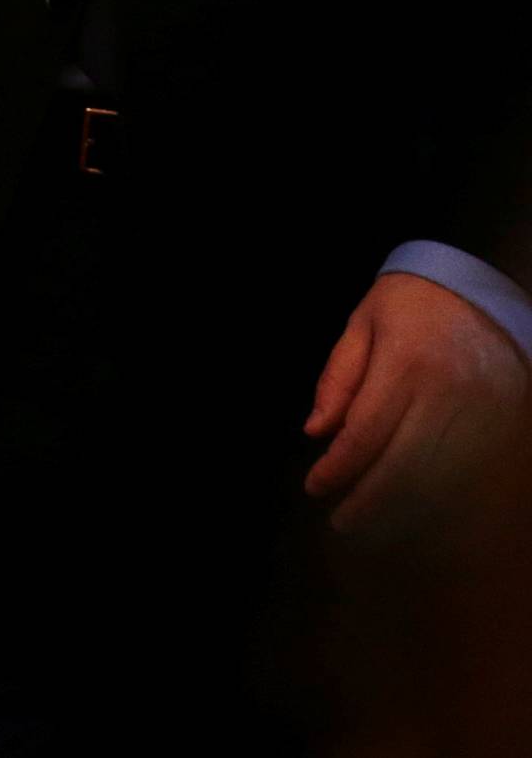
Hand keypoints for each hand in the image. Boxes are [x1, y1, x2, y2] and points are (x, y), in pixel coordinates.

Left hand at [304, 272, 530, 538]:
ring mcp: (482, 416)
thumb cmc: (413, 304)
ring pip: (437, 482)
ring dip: (401, 511)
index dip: (338, 468)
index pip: (366, 433)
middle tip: (341, 522)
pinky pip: (468, 478)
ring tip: (370, 525)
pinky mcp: (503, 428)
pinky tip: (411, 511)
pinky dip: (438, 503)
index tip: (314, 486)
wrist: (484, 292)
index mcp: (406, 363)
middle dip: (368, 502)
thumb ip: (339, 378)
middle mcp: (448, 395)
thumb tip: (317, 432)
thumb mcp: (362, 323)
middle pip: (403, 467)